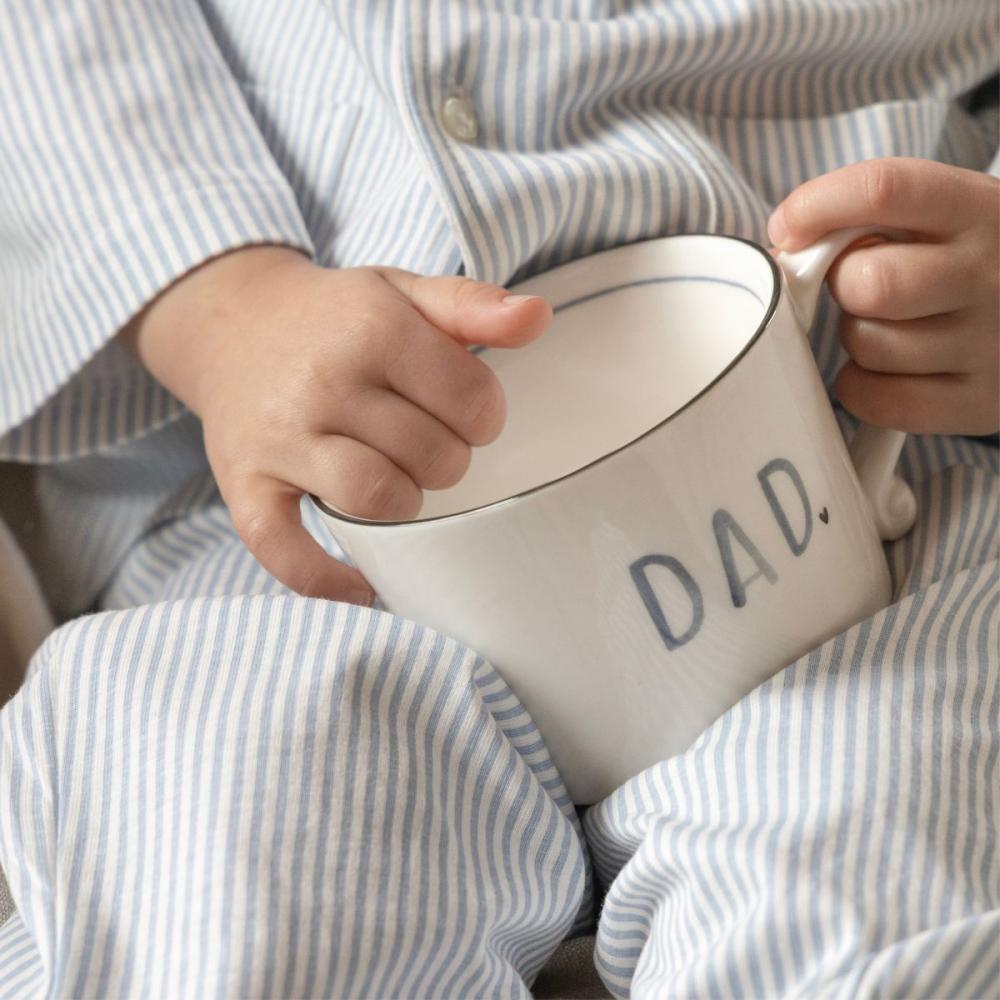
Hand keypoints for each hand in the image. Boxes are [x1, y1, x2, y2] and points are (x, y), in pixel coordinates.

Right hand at [120, 247, 550, 602]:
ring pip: (378, 498)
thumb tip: (537, 318)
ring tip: (396, 478)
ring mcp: (280, 439)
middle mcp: (323, 382)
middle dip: (448, 457)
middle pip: (434, 455)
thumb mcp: (401, 291)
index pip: (474, 401)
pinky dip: (330, 579)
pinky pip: (288, 552)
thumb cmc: (333, 318)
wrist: (232, 324)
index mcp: (372, 328)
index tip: (463, 411)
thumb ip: (472, 303)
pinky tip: (362, 582)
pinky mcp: (245, 486)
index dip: (484, 416)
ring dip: (406, 502)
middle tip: (425, 440)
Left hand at [768, 157, 998, 434]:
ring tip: (887, 326)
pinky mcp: (978, 401)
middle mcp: (992, 273)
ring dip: (855, 336)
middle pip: (869, 282)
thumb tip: (787, 244)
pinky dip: (861, 387)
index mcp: (980, 209)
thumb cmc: (967, 262)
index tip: (785, 229)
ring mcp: (989, 342)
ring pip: (867, 343)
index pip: (883, 191)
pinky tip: (884, 369)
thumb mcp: (946, 215)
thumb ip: (876, 217)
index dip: (816, 207)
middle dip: (841, 285)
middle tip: (856, 286)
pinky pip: (879, 399)